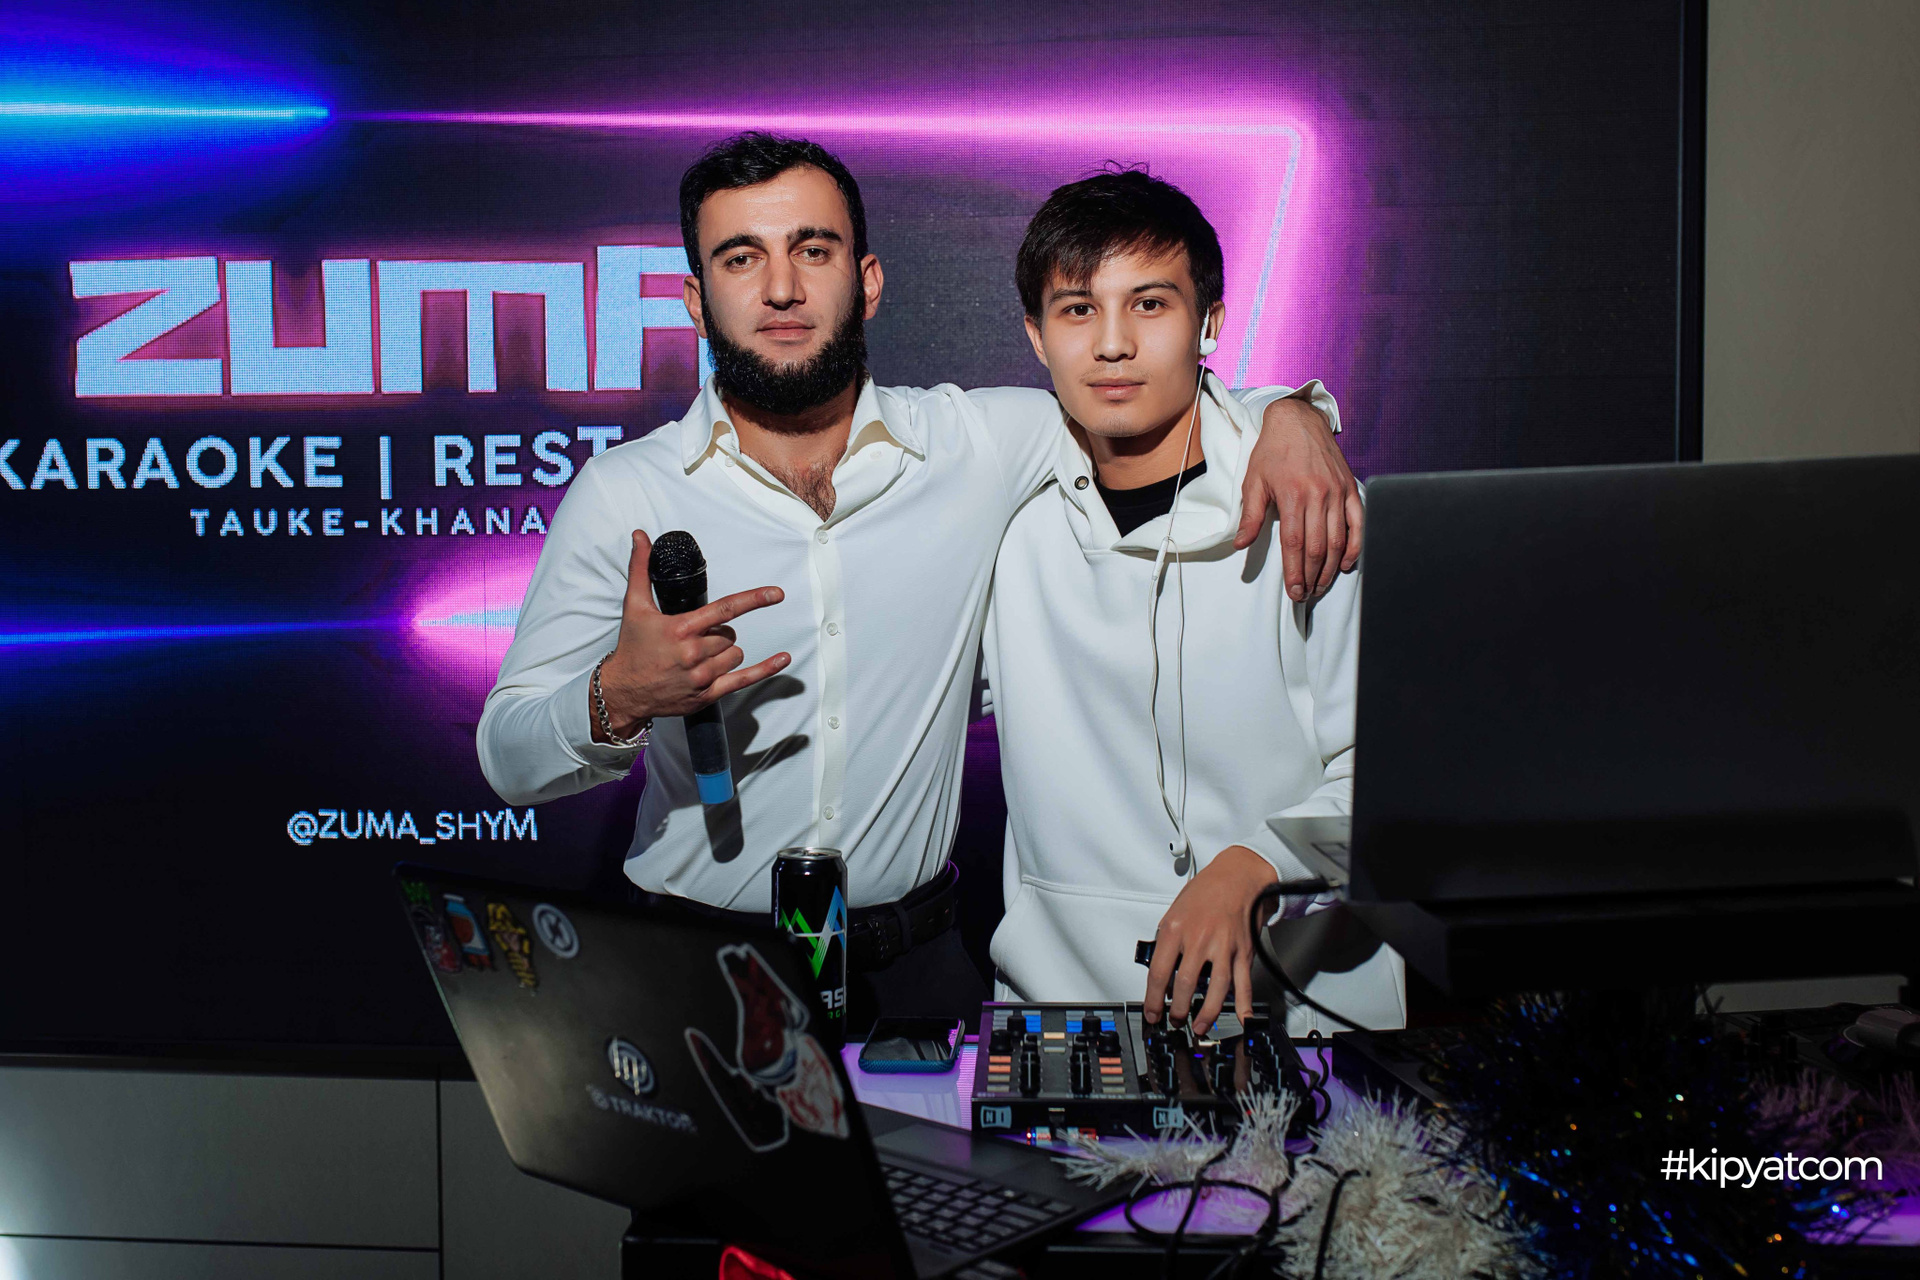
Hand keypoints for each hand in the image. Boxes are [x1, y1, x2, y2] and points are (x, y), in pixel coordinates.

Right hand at [591, 530, 791, 741]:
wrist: (623, 691)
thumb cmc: (632, 648)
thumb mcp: (634, 606)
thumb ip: (640, 569)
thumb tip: (640, 537)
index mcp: (681, 628)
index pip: (726, 609)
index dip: (754, 599)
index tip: (776, 593)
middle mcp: (694, 652)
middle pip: (730, 634)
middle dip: (719, 633)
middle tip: (695, 638)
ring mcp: (702, 676)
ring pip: (735, 654)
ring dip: (726, 652)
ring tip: (700, 656)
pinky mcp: (707, 694)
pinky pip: (744, 680)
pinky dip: (765, 669)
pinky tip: (782, 659)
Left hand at [1142, 845, 1277, 1037]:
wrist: (1237, 876)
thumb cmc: (1205, 891)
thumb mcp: (1174, 911)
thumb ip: (1167, 941)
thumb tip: (1160, 971)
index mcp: (1175, 929)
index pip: (1159, 973)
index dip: (1154, 999)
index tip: (1152, 1012)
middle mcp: (1199, 939)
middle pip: (1185, 985)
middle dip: (1178, 1010)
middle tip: (1175, 1020)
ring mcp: (1223, 946)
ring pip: (1216, 990)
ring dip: (1206, 1014)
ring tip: (1199, 1026)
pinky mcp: (1243, 951)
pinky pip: (1243, 983)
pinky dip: (1244, 1004)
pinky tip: (1243, 1019)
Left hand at [1237, 398, 1363, 602]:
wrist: (1298, 420)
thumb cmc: (1272, 451)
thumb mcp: (1254, 481)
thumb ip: (1251, 515)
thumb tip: (1241, 544)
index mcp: (1292, 495)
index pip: (1294, 545)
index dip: (1294, 572)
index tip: (1294, 592)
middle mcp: (1318, 495)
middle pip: (1317, 548)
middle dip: (1311, 576)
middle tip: (1306, 595)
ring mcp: (1337, 492)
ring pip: (1338, 540)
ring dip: (1330, 567)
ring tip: (1321, 585)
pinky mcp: (1350, 488)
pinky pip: (1358, 523)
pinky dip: (1354, 545)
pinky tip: (1345, 563)